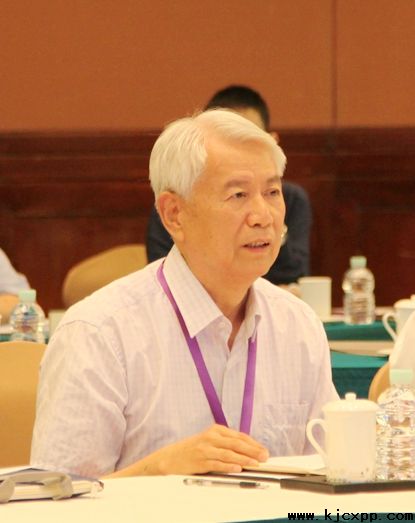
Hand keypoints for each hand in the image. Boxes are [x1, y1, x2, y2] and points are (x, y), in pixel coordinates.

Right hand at [108, 424, 268, 476]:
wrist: (171, 457)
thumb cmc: (194, 450)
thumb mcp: (210, 441)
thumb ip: (226, 444)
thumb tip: (249, 452)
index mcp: (215, 430)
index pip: (238, 436)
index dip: (253, 444)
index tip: (263, 450)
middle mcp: (211, 437)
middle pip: (235, 443)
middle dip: (252, 450)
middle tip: (264, 457)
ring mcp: (205, 448)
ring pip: (228, 453)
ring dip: (244, 459)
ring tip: (254, 464)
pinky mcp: (200, 461)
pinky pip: (216, 463)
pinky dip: (228, 466)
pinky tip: (237, 468)